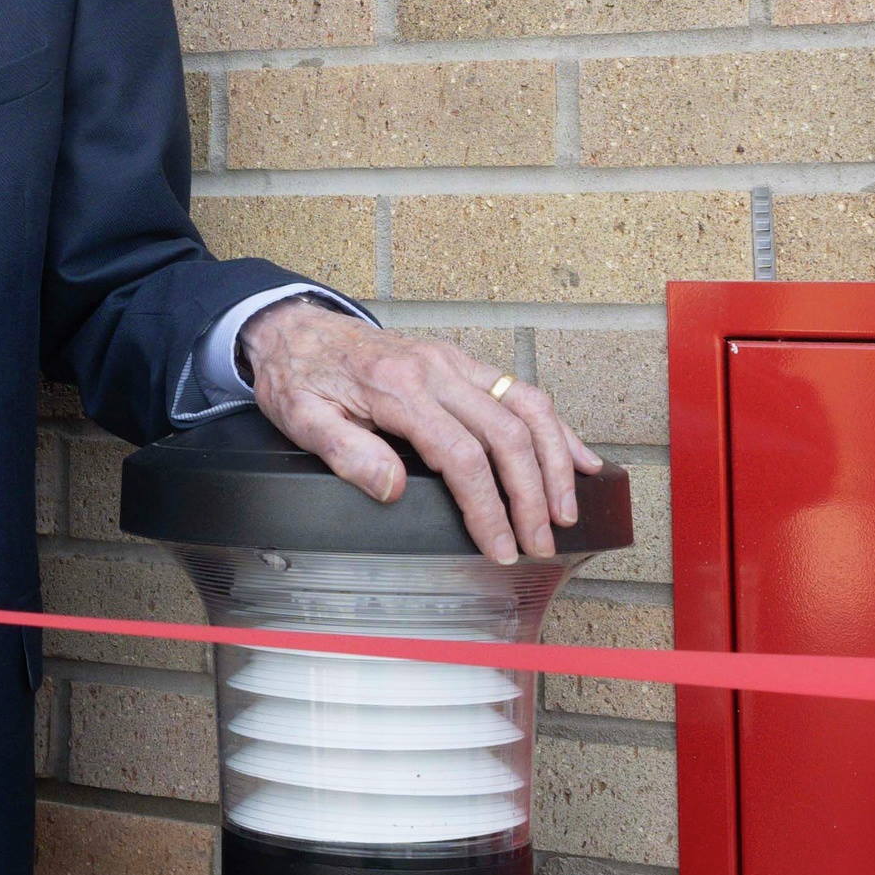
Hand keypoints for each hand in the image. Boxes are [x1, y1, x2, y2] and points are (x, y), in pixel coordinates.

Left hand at [239, 303, 603, 562]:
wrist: (296, 328)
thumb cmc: (300, 376)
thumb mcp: (301, 417)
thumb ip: (345, 453)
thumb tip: (392, 488)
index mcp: (399, 388)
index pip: (461, 456)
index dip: (487, 507)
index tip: (500, 546)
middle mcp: (437, 369)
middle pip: (506, 434)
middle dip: (531, 495)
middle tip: (540, 542)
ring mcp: (455, 362)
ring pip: (526, 406)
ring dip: (555, 460)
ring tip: (566, 510)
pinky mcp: (462, 362)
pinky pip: (520, 390)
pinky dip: (555, 426)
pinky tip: (579, 457)